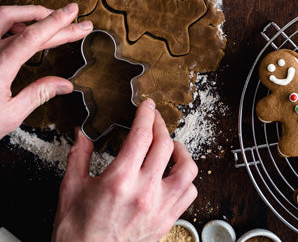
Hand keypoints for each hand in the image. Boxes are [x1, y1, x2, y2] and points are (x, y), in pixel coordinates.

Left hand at [0, 3, 92, 138]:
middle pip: (25, 26)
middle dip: (55, 21)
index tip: (73, 12)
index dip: (56, 22)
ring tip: (51, 20)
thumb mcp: (8, 116)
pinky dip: (14, 24)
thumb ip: (38, 95)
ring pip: (5, 17)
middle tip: (77, 22)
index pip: (33, 36)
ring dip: (31, 15)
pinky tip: (24, 30)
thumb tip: (65, 85)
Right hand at [53, 100, 197, 241]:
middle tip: (154, 119)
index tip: (147, 105)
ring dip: (180, 151)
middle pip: (164, 144)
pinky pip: (189, 192)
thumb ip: (79, 156)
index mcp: (119, 180)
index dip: (146, 114)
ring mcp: (160, 207)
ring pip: (186, 168)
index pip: (141, 134)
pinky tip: (174, 174)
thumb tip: (82, 133)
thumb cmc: (76, 233)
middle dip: (160, 125)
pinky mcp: (167, 220)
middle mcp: (144, 191)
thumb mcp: (71, 189)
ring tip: (170, 146)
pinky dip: (186, 179)